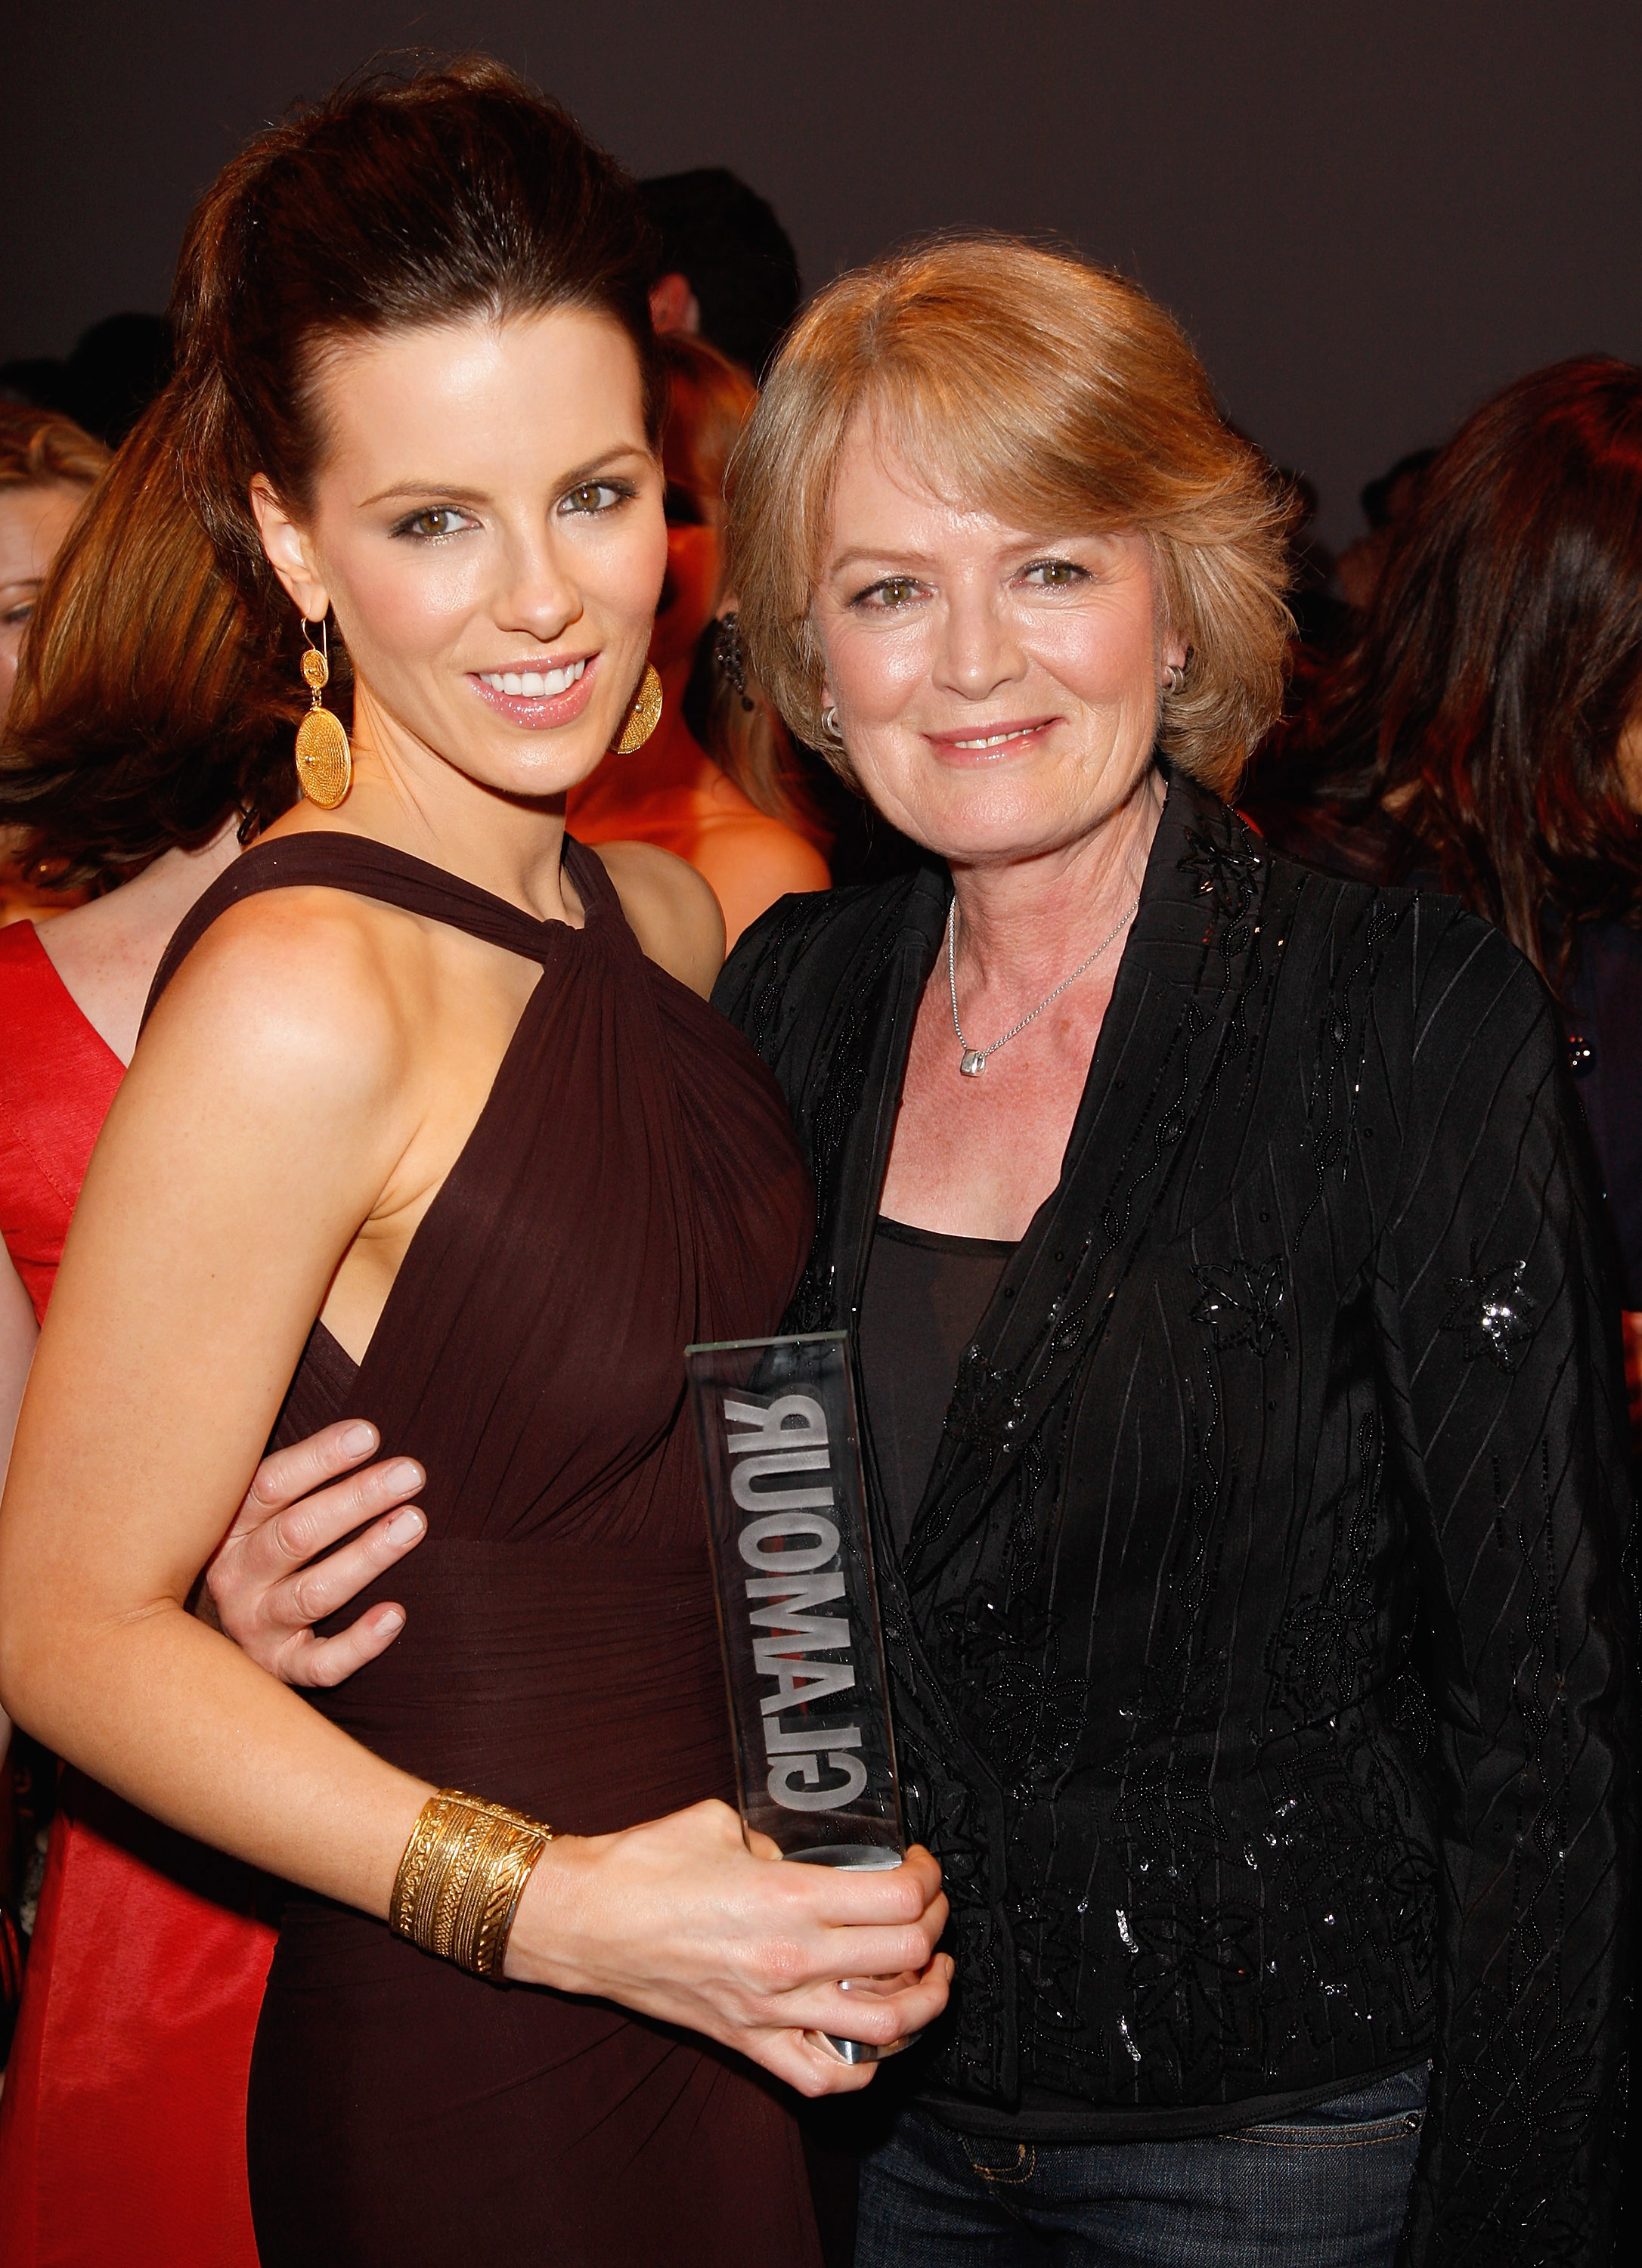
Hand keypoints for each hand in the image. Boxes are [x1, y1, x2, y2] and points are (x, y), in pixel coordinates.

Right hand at [202, 1422, 425, 1687]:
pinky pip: (321, 1663)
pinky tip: (396, 1615)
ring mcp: (255, 1626)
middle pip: (296, 1535)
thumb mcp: (265, 1509)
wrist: (209, 1640)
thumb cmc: (267, 1546)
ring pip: (313, 1594)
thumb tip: (365, 1427)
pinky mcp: (280, 1669)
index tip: (370, 1434)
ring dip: (366, 1556)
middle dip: (357, 1500)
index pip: (270, 1485)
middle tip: (411, 1474)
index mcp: (229, 1526)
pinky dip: (359, 1642)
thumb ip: (299, 1476)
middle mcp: (235, 1576)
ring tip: (414, 1523)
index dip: (320, 1458)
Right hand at [508, 1799, 952, 2095]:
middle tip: (929, 1907)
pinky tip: (877, 2036)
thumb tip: (809, 1860)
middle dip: (935, 1926)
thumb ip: (780, 1843)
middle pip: (908, 1957)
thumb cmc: (643, 1865)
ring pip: (887, 2029)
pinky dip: (866, 2065)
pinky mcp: (749, 2044)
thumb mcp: (722, 1823)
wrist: (583, 1922)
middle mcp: (790, 1960)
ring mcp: (772, 2012)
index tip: (920, 1865)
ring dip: (924, 2000)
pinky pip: (826, 2078)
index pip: (899, 1898)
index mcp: (788, 1897)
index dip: (927, 1878)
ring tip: (929, 1973)